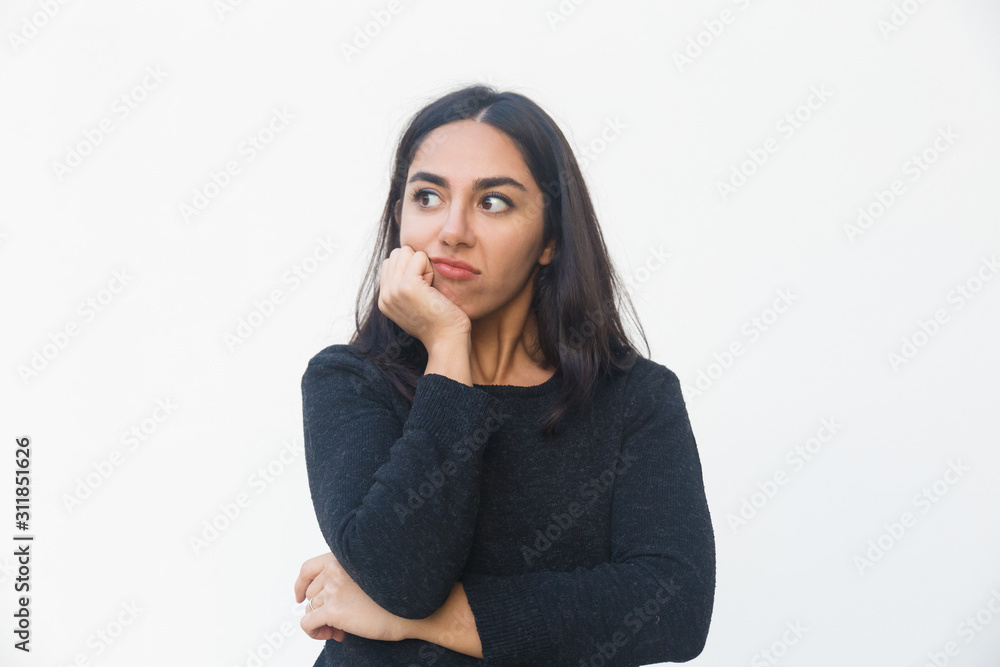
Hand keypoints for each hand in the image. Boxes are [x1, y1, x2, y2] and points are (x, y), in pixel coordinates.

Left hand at [294, 551, 411, 642]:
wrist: (412, 608)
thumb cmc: (395, 594)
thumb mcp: (368, 575)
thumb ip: (345, 579)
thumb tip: (323, 603)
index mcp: (344, 557)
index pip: (308, 568)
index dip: (301, 584)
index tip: (300, 596)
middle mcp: (336, 569)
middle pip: (311, 593)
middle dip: (320, 609)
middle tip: (338, 622)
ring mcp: (334, 588)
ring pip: (310, 609)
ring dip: (322, 622)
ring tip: (341, 630)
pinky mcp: (334, 609)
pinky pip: (307, 623)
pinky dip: (314, 632)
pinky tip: (332, 635)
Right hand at [378, 245, 471, 345]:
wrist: (448, 340)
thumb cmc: (440, 322)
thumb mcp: (415, 305)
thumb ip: (404, 287)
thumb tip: (407, 262)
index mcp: (384, 300)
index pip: (390, 263)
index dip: (411, 268)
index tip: (422, 289)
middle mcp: (385, 295)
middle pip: (397, 254)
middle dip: (415, 263)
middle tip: (428, 287)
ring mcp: (393, 290)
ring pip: (406, 251)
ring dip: (422, 264)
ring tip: (429, 287)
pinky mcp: (407, 286)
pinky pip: (419, 256)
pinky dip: (429, 267)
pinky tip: (433, 287)